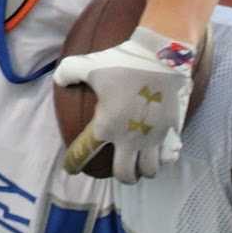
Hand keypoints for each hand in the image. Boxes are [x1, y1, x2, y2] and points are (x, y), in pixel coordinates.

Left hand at [55, 26, 195, 183]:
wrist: (162, 56)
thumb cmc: (124, 62)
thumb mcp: (89, 64)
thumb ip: (68, 72)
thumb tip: (60, 79)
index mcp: (106, 126)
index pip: (84, 153)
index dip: (73, 163)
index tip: (72, 168)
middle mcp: (129, 139)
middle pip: (125, 174)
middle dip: (123, 176)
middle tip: (123, 169)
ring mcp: (152, 137)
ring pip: (149, 170)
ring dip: (144, 170)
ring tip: (142, 163)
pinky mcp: (171, 130)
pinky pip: (169, 154)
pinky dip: (165, 157)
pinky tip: (162, 151)